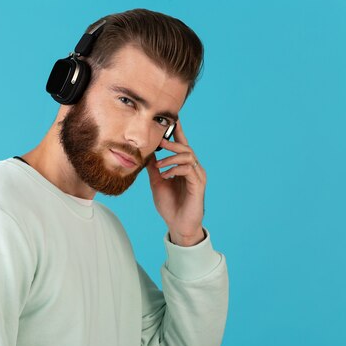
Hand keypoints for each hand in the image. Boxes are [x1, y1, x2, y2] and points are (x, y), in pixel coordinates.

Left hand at [145, 121, 205, 245]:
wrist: (177, 225)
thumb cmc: (169, 205)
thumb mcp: (157, 183)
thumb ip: (154, 168)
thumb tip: (147, 153)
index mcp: (184, 167)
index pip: (181, 146)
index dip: (177, 132)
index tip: (172, 120)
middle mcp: (193, 169)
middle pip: (186, 148)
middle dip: (172, 143)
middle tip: (159, 142)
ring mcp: (197, 176)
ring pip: (188, 156)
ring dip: (172, 158)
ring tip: (159, 164)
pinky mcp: (198, 185)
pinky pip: (189, 170)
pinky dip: (175, 170)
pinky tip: (166, 176)